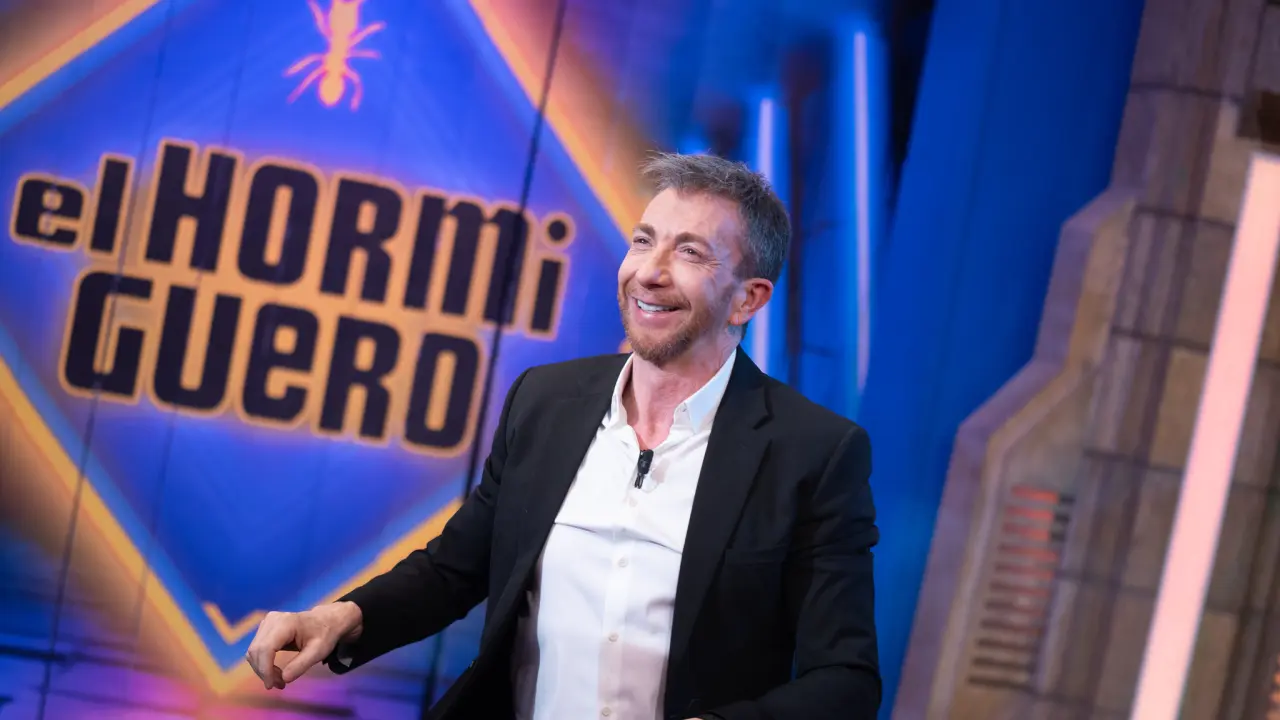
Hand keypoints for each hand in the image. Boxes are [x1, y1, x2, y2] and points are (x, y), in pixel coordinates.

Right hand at [245, 601, 362, 688]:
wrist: (325, 621)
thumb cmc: (324, 635)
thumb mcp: (318, 652)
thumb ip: (301, 665)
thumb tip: (284, 678)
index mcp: (286, 623)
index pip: (266, 648)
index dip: (265, 669)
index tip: (271, 685)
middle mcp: (272, 620)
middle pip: (257, 650)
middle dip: (264, 672)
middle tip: (280, 685)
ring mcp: (267, 622)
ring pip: (254, 651)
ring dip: (263, 669)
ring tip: (280, 680)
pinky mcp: (265, 628)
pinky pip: (257, 649)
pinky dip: (263, 664)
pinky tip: (275, 671)